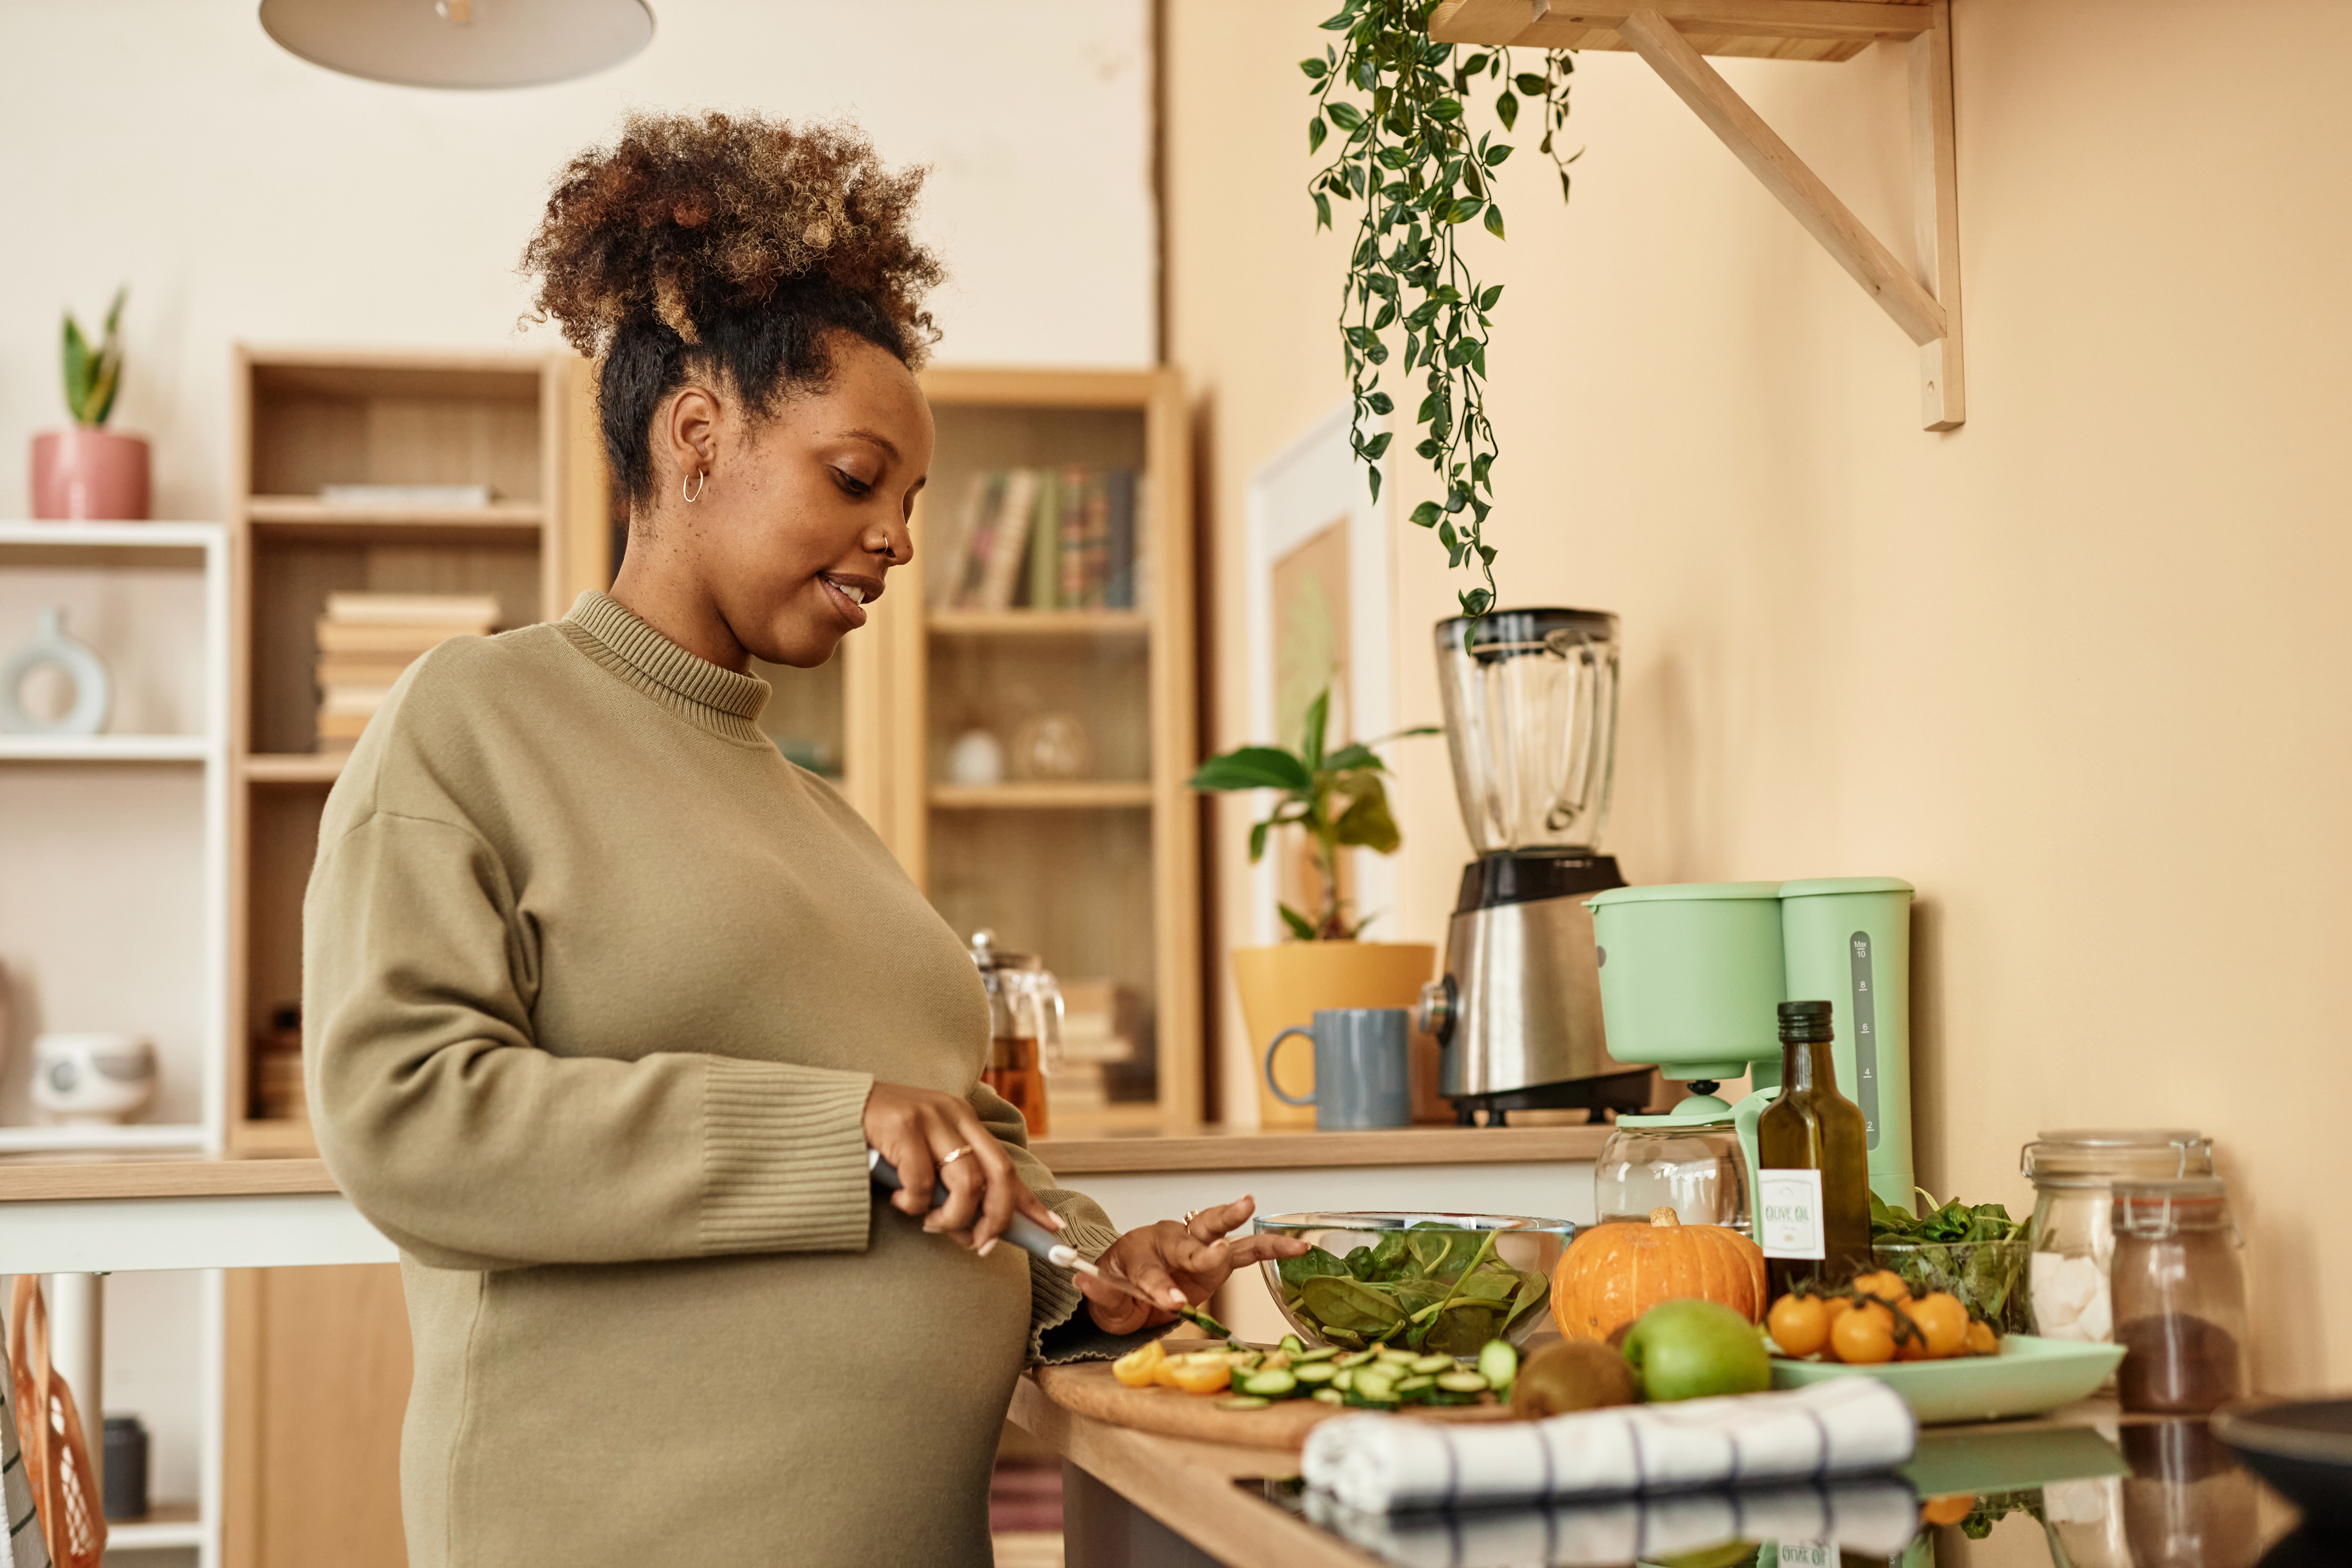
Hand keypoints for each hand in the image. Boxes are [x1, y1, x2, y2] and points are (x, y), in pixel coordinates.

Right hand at [863, 1082, 1060, 1254]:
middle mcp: (953, 1114)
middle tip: (980, 1245)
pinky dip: (914, 1205)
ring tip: (930, 1223)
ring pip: (966, 1182)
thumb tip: (973, 1234)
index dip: (1029, 1200)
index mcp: (963, 1120)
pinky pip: (922, 1183)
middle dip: (996, 1217)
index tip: (1052, 1229)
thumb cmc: (876, 1141)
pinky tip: (898, 1202)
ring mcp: (929, 1118)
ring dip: (952, 1217)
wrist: (828, 1110)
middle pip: (997, 1173)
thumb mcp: (921, 1159)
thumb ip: (947, 1188)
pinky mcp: (902, 1126)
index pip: (1006, 1164)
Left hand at [1080, 1195, 1311, 1334]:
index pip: (1148, 1270)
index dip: (1160, 1287)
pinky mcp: (1218, 1261)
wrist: (1132, 1292)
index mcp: (1136, 1251)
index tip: (1173, 1303)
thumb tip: (1081, 1277)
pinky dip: (1269, 1247)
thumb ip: (1099, 1291)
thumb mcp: (1103, 1300)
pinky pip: (1245, 1252)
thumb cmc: (1118, 1289)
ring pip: (1217, 1231)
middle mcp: (1168, 1242)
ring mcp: (1196, 1248)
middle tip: (1214, 1252)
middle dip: (1200, 1251)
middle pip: (1184, 1241)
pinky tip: (1296, 1246)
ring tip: (1251, 1205)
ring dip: (1234, 1220)